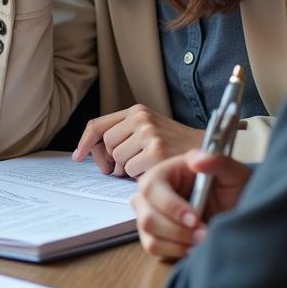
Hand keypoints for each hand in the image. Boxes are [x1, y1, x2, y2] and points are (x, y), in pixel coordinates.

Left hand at [72, 105, 204, 177]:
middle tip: (121, 168)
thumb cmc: (175, 145)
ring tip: (145, 166)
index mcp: (137, 111)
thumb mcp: (149, 129)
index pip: (98, 125)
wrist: (208, 151)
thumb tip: (92, 152)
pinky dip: (138, 176)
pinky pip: (131, 171)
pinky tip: (153, 171)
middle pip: (107, 145)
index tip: (78, 156)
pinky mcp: (156, 152)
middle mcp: (141, 119)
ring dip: (127, 169)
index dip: (85, 142)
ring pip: (118, 159)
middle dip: (110, 160)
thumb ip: (124, 134)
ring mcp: (149, 135)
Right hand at [132, 149, 251, 259]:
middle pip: (146, 215)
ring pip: (148, 234)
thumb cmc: (233, 189)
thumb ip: (217, 162)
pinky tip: (193, 247)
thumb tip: (196, 161)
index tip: (195, 219)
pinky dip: (174, 251)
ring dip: (177, 243)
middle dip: (177, 230)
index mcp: (165, 173)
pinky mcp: (155, 235)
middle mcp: (152, 193)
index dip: (170, 206)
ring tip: (202, 241)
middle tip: (204, 235)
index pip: (152, 188)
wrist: (238, 211)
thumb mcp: (232, 173)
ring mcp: (150, 214)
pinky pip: (153, 247)